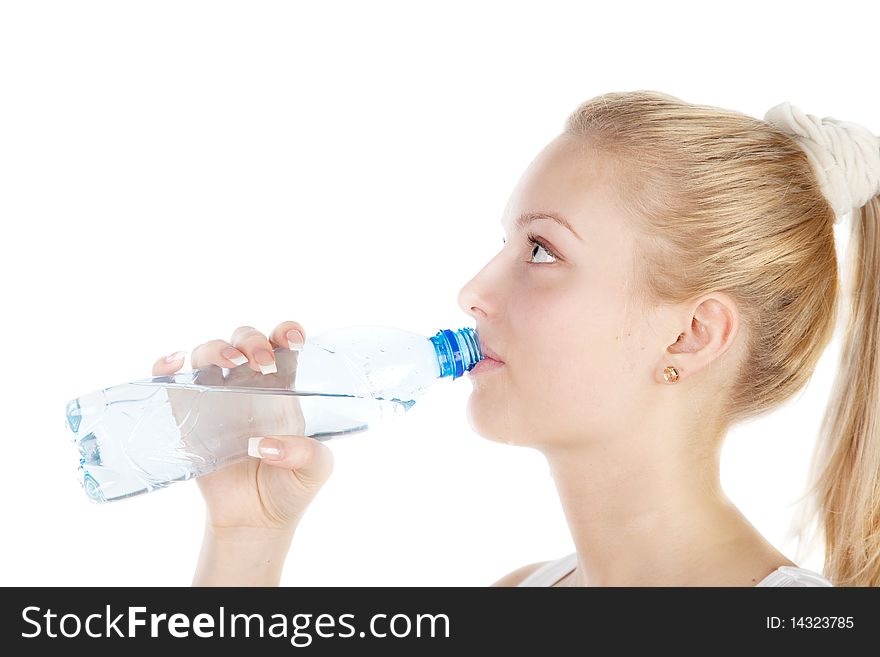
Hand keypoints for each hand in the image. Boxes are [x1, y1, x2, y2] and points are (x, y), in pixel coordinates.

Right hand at [151, 321, 334, 536]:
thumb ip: (306, 453)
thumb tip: (265, 446)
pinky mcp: (188, 417)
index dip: (287, 332)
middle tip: (263, 364)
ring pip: (208, 353)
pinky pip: (172, 381)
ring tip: (232, 364)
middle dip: (252, 341)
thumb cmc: (290, 488)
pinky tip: (175, 363)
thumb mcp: (315, 470)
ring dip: (217, 349)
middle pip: (244, 340)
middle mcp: (249, 385)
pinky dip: (166, 365)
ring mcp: (216, 398)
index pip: (283, 344)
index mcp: (283, 387)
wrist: (255, 521)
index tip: (294, 339)